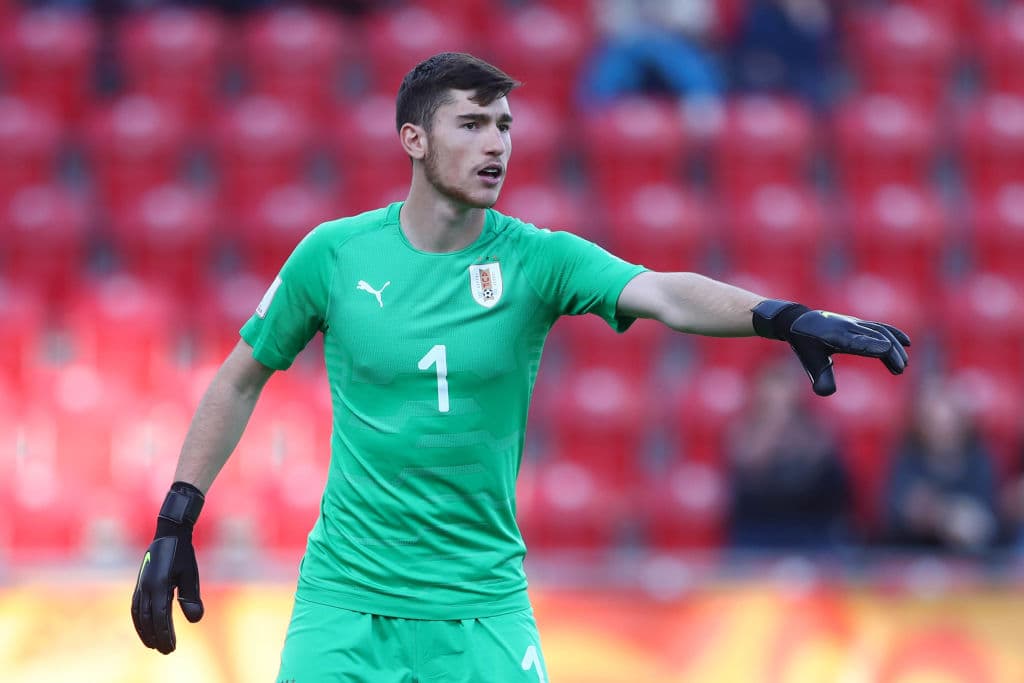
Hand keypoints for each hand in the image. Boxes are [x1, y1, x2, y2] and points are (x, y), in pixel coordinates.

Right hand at [131, 482, 205, 653]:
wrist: (169, 533)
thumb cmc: (183, 553)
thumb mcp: (191, 575)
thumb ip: (191, 597)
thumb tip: (195, 620)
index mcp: (159, 585)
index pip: (161, 618)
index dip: (165, 635)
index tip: (171, 648)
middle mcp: (146, 587)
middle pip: (148, 620)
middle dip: (155, 638)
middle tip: (165, 651)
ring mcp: (140, 585)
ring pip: (139, 615)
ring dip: (144, 632)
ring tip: (153, 644)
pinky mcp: (140, 583)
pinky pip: (136, 607)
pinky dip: (139, 620)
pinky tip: (145, 626)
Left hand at [753, 300, 909, 395]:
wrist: (798, 321)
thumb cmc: (805, 344)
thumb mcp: (810, 362)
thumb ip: (820, 378)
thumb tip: (827, 394)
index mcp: (834, 336)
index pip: (856, 341)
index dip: (871, 345)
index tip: (886, 350)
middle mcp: (847, 326)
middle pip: (875, 336)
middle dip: (890, 352)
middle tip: (900, 369)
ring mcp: (854, 323)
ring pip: (880, 331)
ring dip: (894, 347)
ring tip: (902, 366)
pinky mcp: (858, 323)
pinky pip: (879, 327)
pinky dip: (894, 334)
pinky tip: (907, 344)